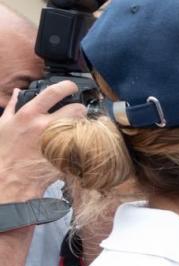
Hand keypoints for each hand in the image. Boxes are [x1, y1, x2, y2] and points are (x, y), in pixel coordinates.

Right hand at [0, 81, 86, 201]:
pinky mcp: (65, 156)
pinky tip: (75, 146)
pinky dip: (81, 144)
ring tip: (76, 130)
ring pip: (82, 126)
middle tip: (76, 114)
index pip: (53, 92)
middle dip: (80, 110)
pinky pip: (81, 146)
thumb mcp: (3, 125)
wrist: (9, 178)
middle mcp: (45, 125)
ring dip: (82, 126)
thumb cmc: (4, 151)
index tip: (72, 87)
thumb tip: (18, 92)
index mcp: (29, 114)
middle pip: (77, 109)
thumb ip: (12, 107)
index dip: (67, 86)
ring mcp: (57, 141)